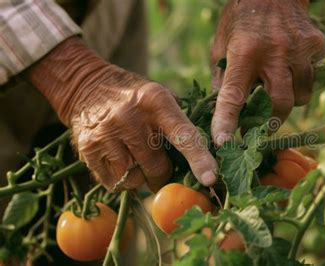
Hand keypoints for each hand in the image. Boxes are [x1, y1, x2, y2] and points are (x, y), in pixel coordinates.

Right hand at [26, 37, 217, 191]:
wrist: (85, 84)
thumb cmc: (135, 97)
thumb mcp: (160, 96)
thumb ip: (179, 124)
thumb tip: (204, 165)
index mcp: (156, 101)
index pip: (183, 135)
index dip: (199, 159)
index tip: (210, 179)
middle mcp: (131, 117)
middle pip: (157, 167)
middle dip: (162, 173)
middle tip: (160, 165)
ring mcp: (107, 134)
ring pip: (135, 179)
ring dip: (140, 177)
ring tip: (134, 156)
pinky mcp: (88, 149)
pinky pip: (114, 183)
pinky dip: (121, 180)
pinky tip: (119, 159)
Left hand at [211, 0, 324, 144]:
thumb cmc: (241, 19)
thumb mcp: (221, 43)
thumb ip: (222, 76)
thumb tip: (224, 108)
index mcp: (243, 52)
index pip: (233, 95)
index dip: (227, 122)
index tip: (223, 143)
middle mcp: (273, 52)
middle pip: (280, 103)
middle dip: (272, 119)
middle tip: (263, 121)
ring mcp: (298, 48)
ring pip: (301, 95)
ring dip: (288, 100)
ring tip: (278, 87)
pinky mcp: (315, 44)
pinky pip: (312, 76)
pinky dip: (300, 80)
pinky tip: (290, 66)